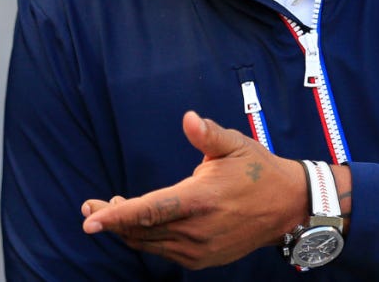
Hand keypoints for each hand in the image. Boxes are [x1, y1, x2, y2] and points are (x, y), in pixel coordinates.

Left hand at [80, 111, 307, 269]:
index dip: (115, 216)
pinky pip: (163, 251)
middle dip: (111, 219)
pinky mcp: (202, 260)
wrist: (287, 206)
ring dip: (126, 230)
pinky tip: (141, 223)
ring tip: (114, 210)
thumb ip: (207, 134)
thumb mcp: (235, 145)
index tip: (90, 219)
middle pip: (140, 230)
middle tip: (91, 207)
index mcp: (201, 200)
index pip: (148, 210)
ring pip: (148, 243)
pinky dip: (146, 239)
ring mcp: (199, 249)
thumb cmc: (257, 171)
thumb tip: (188, 118)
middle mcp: (197, 230)